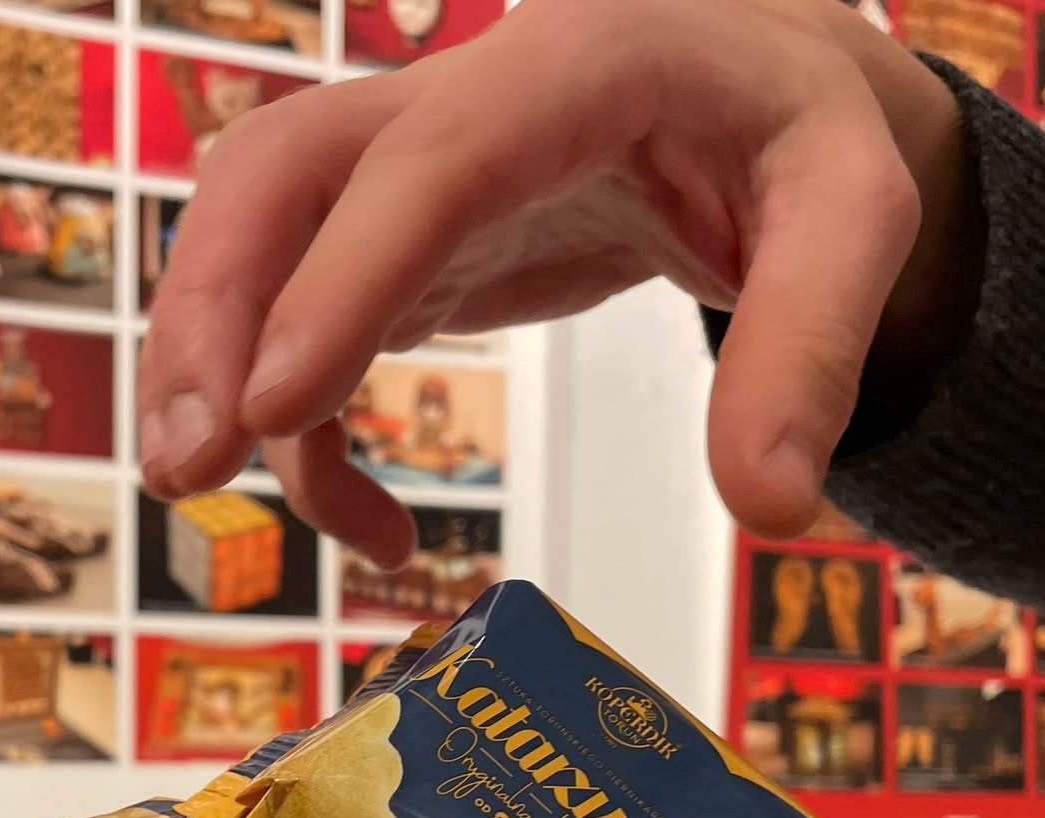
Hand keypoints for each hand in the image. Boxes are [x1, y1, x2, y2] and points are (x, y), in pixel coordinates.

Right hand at [136, 0, 978, 563]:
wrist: (759, 87)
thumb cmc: (800, 139)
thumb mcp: (856, 220)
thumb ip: (813, 347)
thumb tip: (769, 509)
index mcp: (575, 63)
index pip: (432, 159)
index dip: (343, 276)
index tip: (276, 404)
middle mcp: (457, 97)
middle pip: (279, 173)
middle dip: (211, 313)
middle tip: (189, 461)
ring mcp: (407, 169)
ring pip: (255, 236)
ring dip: (207, 364)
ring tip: (202, 489)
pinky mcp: (395, 241)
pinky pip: (304, 322)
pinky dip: (307, 435)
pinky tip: (374, 527)